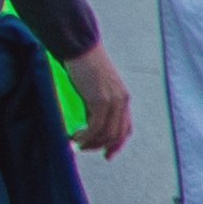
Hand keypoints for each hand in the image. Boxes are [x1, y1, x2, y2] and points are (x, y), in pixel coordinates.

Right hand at [66, 39, 133, 159]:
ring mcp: (113, 101)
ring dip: (91, 143)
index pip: (126, 128)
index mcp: (123, 98)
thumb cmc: (85, 66)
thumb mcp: (97, 88)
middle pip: (118, 134)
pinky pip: (96, 127)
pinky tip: (76, 136)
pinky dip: (86, 136)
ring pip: (107, 133)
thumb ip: (99, 105)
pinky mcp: (100, 100)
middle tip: (85, 148)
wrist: (82, 49)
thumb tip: (91, 124)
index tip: (107, 154)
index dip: (117, 144)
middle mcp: (122, 101)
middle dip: (102, 146)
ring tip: (77, 142)